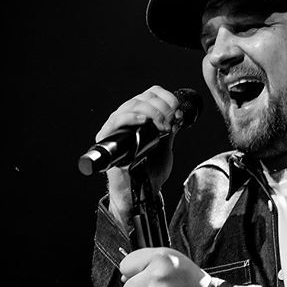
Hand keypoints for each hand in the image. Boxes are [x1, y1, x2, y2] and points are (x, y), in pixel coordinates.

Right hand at [96, 86, 180, 230]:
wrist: (142, 192)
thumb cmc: (151, 171)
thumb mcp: (165, 145)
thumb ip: (169, 129)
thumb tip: (178, 115)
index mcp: (140, 117)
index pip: (150, 94)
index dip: (166, 97)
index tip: (178, 111)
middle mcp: (126, 119)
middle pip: (142, 98)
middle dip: (162, 107)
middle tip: (171, 121)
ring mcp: (116, 127)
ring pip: (131, 105)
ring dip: (151, 112)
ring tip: (162, 126)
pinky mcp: (108, 138)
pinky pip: (117, 120)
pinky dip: (132, 117)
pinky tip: (145, 122)